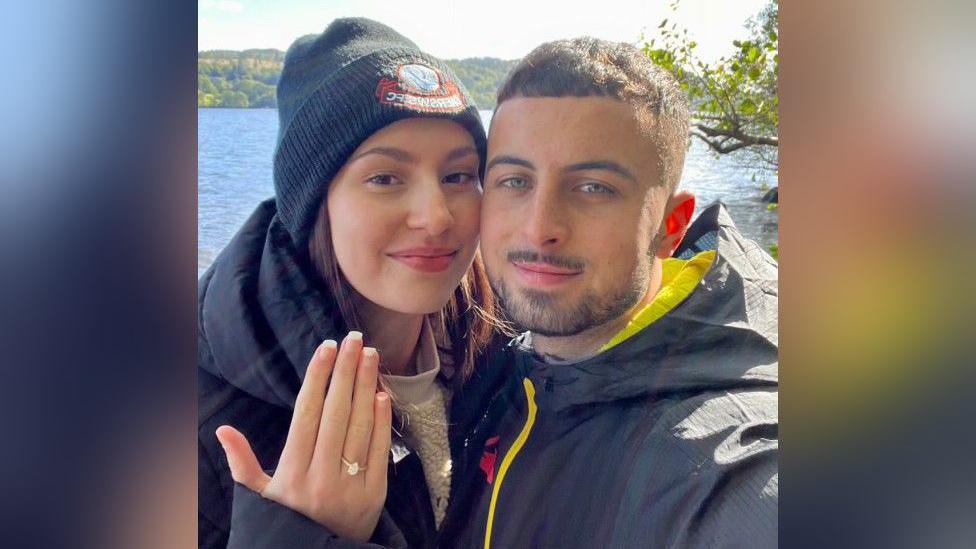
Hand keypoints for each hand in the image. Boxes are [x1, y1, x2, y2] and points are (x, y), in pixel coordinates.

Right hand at [215, 331, 392, 540]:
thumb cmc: (288, 520)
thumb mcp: (259, 496)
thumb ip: (242, 462)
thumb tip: (222, 429)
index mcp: (291, 473)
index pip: (306, 414)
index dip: (317, 378)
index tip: (326, 348)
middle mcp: (319, 477)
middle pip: (335, 414)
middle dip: (345, 372)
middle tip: (354, 340)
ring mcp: (349, 486)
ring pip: (359, 427)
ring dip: (366, 387)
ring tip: (370, 355)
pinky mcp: (375, 496)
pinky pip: (379, 452)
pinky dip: (381, 421)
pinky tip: (382, 394)